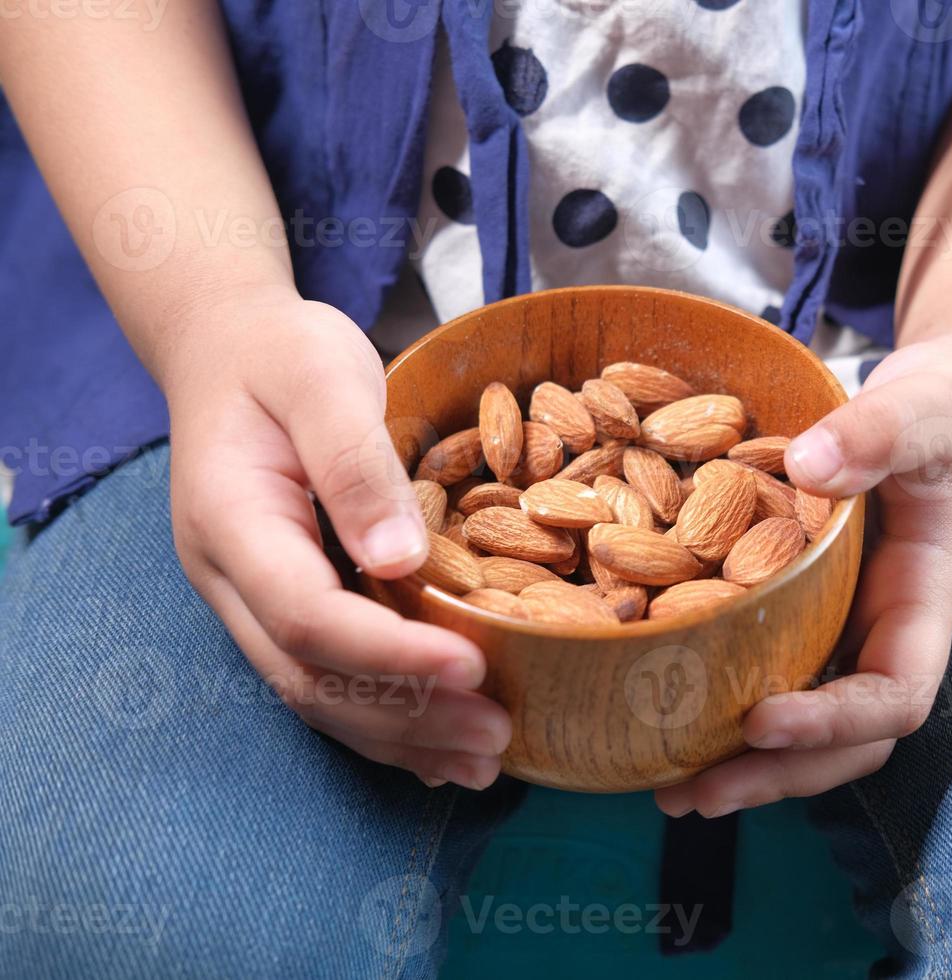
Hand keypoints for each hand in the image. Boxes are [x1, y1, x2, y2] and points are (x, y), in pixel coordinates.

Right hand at [164, 288, 506, 789]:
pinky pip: (328, 679)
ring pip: (317, 695)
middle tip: (498, 736)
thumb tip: (399, 559)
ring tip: (485, 761)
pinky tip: (442, 749)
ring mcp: (251, 599)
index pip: (308, 615)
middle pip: (312, 677)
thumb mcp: (322, 377)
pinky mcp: (285, 603)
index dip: (391, 653)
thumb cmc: (281, 353)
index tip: (475, 668)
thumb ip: (356, 464)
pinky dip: (387, 720)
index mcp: (233, 522)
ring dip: (402, 736)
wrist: (228, 348)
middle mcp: (232, 580)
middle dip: (408, 714)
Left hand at [655, 336, 951, 817]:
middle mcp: (885, 631)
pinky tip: (666, 715)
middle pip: (846, 741)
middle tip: (691, 794)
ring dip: (746, 764)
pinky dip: (728, 704)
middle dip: (776, 775)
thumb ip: (877, 432)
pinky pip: (774, 669)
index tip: (761, 720)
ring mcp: (848, 625)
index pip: (895, 696)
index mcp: (922, 603)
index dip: (834, 724)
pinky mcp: (812, 607)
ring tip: (667, 788)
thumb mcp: (923, 407)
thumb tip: (809, 466)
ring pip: (807, 719)